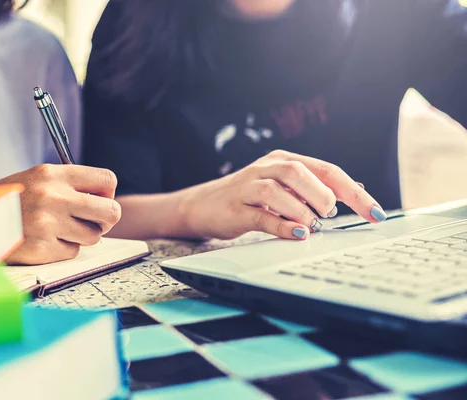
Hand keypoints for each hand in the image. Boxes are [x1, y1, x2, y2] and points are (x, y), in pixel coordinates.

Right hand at [0, 164, 120, 264]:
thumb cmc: (11, 200)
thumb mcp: (37, 179)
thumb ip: (70, 185)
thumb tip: (106, 199)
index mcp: (54, 174)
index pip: (107, 179)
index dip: (108, 193)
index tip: (99, 200)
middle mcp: (53, 197)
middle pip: (111, 212)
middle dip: (106, 220)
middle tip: (94, 222)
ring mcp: (48, 224)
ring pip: (94, 236)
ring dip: (82, 236)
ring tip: (60, 229)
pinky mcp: (42, 248)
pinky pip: (72, 252)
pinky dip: (62, 248)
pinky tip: (44, 240)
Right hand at [180, 150, 385, 240]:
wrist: (202, 205)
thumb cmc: (248, 198)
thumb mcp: (282, 187)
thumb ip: (314, 187)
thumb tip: (357, 188)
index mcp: (283, 160)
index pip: (326, 170)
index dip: (354, 192)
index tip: (376, 213)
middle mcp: (266, 168)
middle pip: (301, 172)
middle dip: (324, 195)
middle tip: (329, 214)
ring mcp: (248, 187)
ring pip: (279, 191)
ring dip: (302, 210)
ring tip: (311, 226)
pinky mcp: (236, 209)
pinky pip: (261, 216)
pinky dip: (282, 226)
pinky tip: (297, 234)